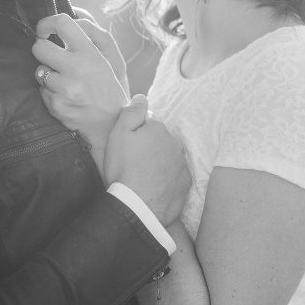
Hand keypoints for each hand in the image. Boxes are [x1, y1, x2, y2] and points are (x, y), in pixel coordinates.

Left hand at [32, 13, 128, 171]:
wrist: (112, 124)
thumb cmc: (109, 87)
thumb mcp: (108, 59)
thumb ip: (89, 36)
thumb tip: (69, 15)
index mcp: (90, 54)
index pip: (62, 23)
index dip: (47, 22)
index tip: (45, 29)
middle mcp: (76, 69)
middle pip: (39, 47)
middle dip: (42, 49)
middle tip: (51, 55)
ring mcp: (64, 89)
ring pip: (39, 71)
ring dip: (48, 74)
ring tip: (65, 81)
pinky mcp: (55, 106)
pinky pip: (41, 90)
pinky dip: (50, 92)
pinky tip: (65, 96)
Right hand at [104, 95, 189, 226]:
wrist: (137, 207)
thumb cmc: (124, 169)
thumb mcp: (119, 135)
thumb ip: (132, 112)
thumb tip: (142, 97)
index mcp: (159, 129)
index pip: (148, 127)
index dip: (135, 137)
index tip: (127, 150)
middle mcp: (175, 144)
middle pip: (160, 142)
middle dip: (149, 149)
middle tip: (133, 165)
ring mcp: (182, 166)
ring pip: (168, 159)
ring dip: (159, 165)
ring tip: (142, 179)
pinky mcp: (185, 185)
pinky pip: (174, 178)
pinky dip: (166, 181)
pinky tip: (153, 189)